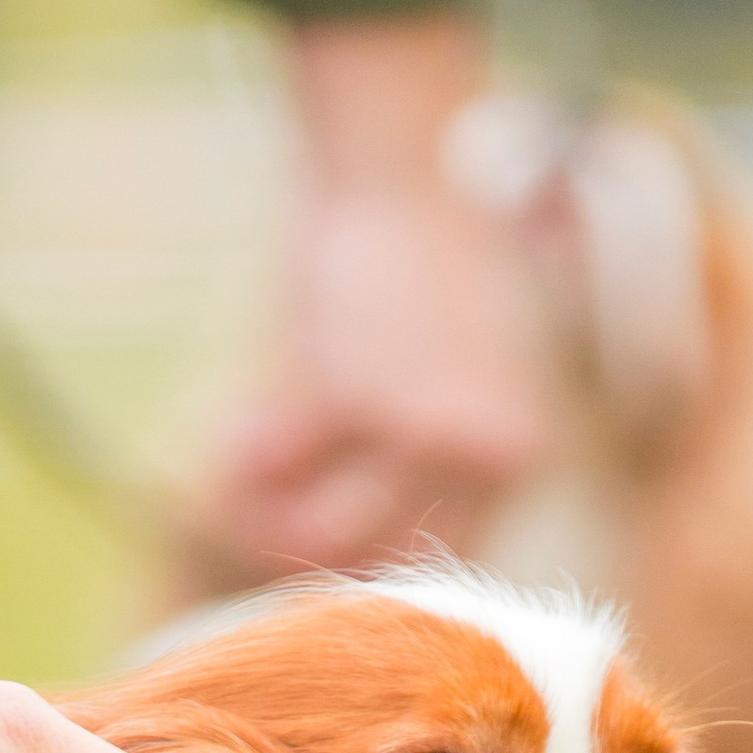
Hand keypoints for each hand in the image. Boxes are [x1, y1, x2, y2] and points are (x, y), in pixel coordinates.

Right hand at [171, 11, 554, 594]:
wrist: (406, 171)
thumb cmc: (414, 277)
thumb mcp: (438, 388)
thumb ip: (404, 479)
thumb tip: (326, 563)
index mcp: (513, 462)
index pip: (434, 574)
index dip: (355, 581)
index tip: (300, 571)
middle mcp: (484, 458)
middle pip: (372, 569)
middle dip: (295, 551)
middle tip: (251, 514)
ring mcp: (424, 428)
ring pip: (316, 539)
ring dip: (258, 511)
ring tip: (240, 467)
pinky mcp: (360, 391)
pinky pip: (273, 471)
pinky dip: (246, 454)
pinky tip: (238, 425)